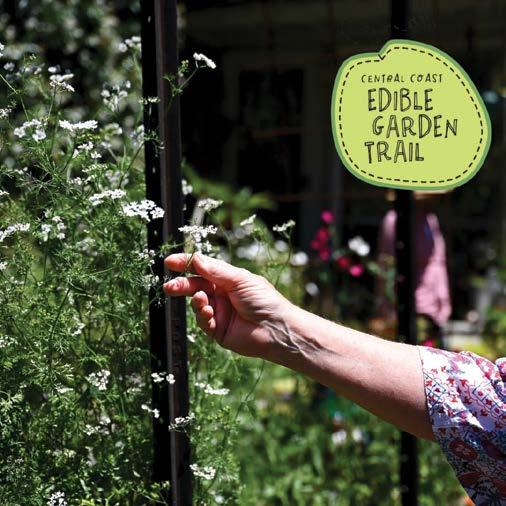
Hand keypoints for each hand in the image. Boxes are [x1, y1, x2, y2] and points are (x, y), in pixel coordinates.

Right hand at [163, 253, 291, 357]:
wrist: (276, 329)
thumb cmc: (264, 300)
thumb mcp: (239, 279)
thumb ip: (214, 270)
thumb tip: (194, 258)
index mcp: (228, 279)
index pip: (203, 268)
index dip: (186, 264)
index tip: (170, 262)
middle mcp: (222, 294)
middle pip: (195, 286)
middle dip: (182, 285)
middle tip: (170, 286)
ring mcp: (219, 312)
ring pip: (197, 304)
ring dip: (196, 301)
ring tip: (201, 299)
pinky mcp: (218, 330)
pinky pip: (203, 321)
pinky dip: (202, 315)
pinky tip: (209, 312)